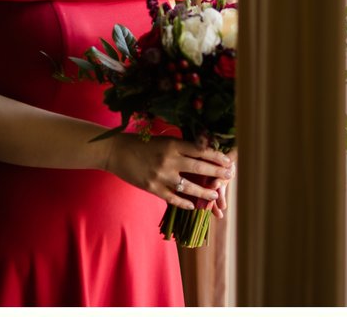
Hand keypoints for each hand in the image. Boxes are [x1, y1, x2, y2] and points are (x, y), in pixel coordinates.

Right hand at [105, 135, 233, 214]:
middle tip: (230, 176)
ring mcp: (161, 176)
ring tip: (216, 195)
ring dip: (204, 192)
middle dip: (217, 172)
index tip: (227, 160)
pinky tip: (194, 206)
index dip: (216, 156)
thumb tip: (202, 151)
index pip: (200, 150)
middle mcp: (169, 160)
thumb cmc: (141, 143)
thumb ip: (180, 146)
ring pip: (189, 187)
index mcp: (172, 144)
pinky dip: (185, 203)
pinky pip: (173, 199)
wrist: (117, 152)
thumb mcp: (163, 140)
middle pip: (199, 168)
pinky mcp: (153, 188)